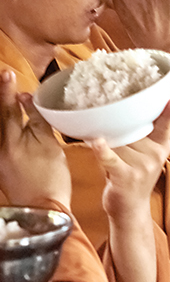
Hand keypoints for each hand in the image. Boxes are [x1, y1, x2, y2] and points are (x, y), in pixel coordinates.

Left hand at [0, 71, 69, 207]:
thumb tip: (26, 99)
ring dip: (2, 110)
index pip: (7, 109)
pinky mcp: (0, 162)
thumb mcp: (50, 146)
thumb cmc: (51, 179)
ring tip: (5, 95)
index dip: (8, 90)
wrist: (42, 208)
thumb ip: (38, 120)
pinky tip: (9, 118)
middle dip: (0, 97)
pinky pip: (0, 137)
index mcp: (10, 141)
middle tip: (2, 78)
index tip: (8, 73)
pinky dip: (3, 124)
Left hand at [89, 99, 169, 224]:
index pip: (164, 126)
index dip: (168, 112)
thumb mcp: (145, 156)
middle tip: (108, 122)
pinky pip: (111, 159)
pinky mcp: (126, 177)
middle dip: (118, 128)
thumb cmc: (132, 178)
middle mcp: (155, 156)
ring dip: (106, 143)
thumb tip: (124, 115)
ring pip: (118, 142)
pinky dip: (102, 151)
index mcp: (161, 148)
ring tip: (102, 150)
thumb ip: (141, 138)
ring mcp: (142, 167)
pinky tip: (96, 142)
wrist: (130, 210)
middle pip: (132, 130)